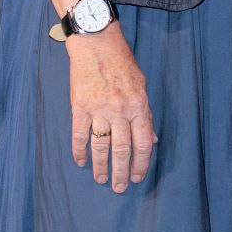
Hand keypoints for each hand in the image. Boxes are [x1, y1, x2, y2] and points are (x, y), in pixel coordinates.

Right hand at [66, 27, 156, 192]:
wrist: (97, 43)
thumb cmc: (122, 62)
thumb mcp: (142, 86)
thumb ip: (145, 114)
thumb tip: (152, 140)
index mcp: (139, 106)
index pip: (143, 143)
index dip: (141, 164)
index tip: (137, 177)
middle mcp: (120, 110)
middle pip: (122, 150)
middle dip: (122, 172)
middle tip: (120, 188)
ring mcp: (99, 109)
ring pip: (101, 146)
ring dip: (101, 166)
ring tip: (101, 179)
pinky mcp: (80, 107)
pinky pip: (80, 135)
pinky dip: (79, 151)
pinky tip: (80, 162)